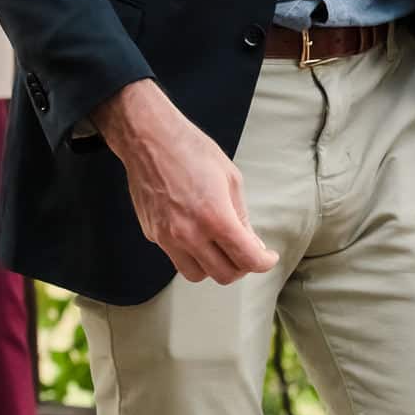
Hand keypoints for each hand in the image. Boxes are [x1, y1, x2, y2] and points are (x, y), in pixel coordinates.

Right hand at [92, 81, 277, 284]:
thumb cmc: (192, 151)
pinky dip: (192, 255)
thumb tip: (252, 244)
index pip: (247, 260)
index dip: (264, 263)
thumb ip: (243, 217)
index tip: (267, 257)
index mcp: (215, 217)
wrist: (147, 138)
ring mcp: (167, 236)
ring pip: (198, 275)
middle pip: (224, 275)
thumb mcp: (231, 180)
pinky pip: (177, 258)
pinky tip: (198, 236)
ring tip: (221, 249)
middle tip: (246, 253)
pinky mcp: (152, 233)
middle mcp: (189, 233)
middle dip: (241, 267)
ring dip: (214, 267)